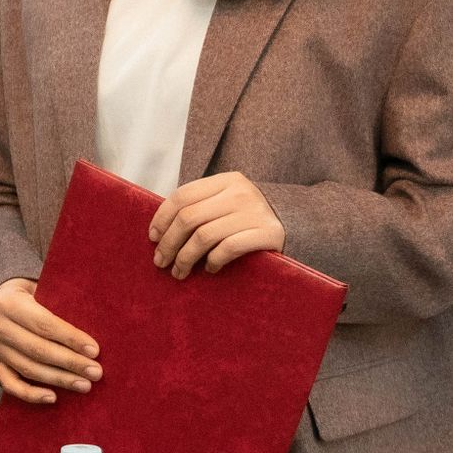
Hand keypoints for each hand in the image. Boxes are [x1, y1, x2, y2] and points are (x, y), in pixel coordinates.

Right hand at [0, 277, 101, 405]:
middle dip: (70, 363)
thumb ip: (58, 300)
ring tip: (84, 385)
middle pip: (38, 350)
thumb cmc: (28, 291)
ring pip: (28, 369)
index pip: (44, 324)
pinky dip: (31, 394)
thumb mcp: (39, 286)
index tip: (94, 350)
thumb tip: (93, 322)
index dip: (70, 338)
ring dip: (59, 380)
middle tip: (95, 372)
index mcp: (9, 303)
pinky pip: (10, 384)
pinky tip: (53, 398)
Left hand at [149, 171, 285, 277]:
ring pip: (204, 236)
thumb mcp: (229, 202)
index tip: (153, 238)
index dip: (162, 218)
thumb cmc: (252, 217)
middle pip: (189, 217)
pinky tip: (210, 269)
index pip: (183, 195)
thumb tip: (160, 231)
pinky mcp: (267, 234)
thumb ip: (203, 206)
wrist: (300, 223)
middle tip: (160, 262)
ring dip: (185, 258)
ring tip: (179, 272)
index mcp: (226, 180)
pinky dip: (213, 262)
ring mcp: (255, 213)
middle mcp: (240, 192)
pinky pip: (228, 249)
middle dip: (169, 243)